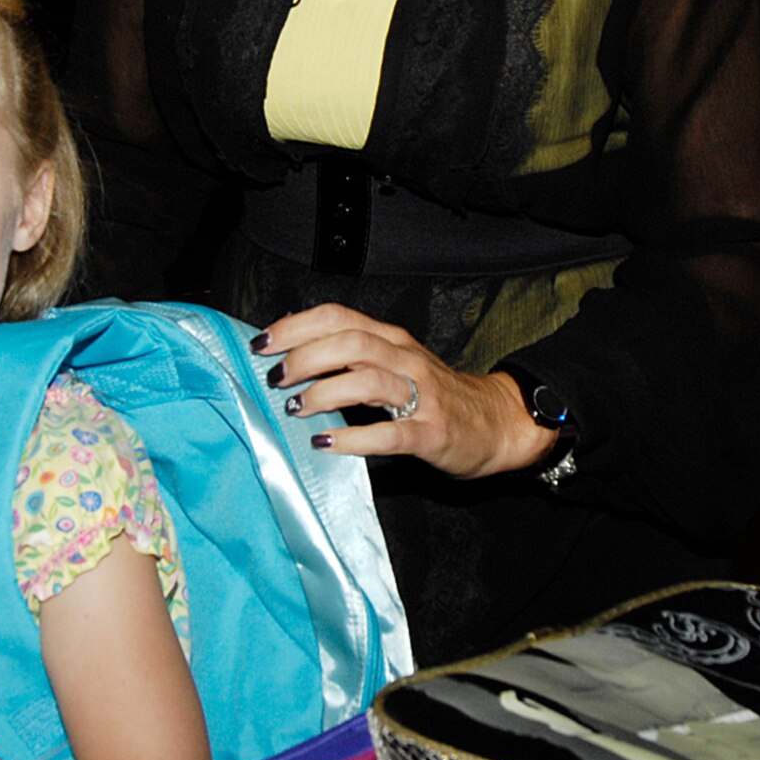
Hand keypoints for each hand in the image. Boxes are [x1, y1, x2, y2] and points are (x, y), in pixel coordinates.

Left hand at [254, 304, 556, 477]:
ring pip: (369, 381)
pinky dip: (353, 437)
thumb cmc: (434, 395)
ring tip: (296, 408)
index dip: (296, 326)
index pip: (338, 317)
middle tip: (276, 379)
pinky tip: (325, 442)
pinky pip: (390, 433)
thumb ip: (351, 355)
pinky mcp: (431, 433)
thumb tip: (292, 349)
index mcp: (391, 340)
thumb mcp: (394, 363)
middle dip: (305, 357)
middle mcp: (405, 360)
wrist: (497, 423)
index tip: (263, 344)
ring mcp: (421, 396)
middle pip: (350, 343)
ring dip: (325, 391)